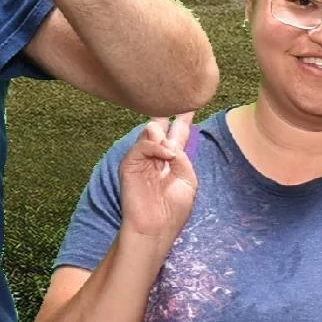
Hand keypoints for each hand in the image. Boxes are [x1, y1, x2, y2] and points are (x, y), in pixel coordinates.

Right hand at [119, 114, 197, 246]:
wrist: (155, 228)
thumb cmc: (173, 210)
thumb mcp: (188, 180)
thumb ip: (181, 156)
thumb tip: (165, 140)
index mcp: (172, 161)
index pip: (178, 133)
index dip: (184, 117)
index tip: (191, 101)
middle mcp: (156, 156)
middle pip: (161, 126)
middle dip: (167, 110)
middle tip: (175, 92)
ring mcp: (142, 159)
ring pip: (150, 131)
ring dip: (163, 134)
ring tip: (171, 149)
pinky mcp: (130, 164)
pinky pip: (142, 146)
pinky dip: (155, 147)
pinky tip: (166, 155)